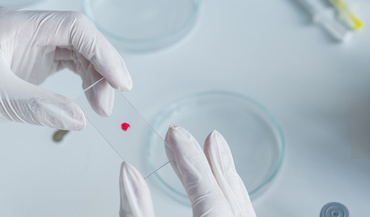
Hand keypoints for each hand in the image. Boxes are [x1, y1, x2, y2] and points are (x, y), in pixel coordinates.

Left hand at [0, 7, 131, 137]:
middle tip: (110, 102)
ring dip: (96, 77)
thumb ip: (39, 108)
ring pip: (78, 53)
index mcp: (15, 25)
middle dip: (102, 68)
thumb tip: (80, 119)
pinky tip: (89, 99)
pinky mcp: (31, 63)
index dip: (102, 52)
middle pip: (81, 39)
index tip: (118, 81)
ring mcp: (30, 45)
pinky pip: (69, 66)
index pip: (73, 27)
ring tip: (101, 107)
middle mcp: (26, 30)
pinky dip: (84, 82)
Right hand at [118, 126, 256, 216]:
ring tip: (211, 149)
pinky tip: (221, 184)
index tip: (174, 135)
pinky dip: (230, 196)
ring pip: (241, 206)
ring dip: (223, 176)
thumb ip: (135, 211)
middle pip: (227, 194)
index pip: (206, 193)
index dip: (189, 161)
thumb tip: (128, 172)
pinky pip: (241, 214)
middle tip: (185, 135)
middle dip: (207, 161)